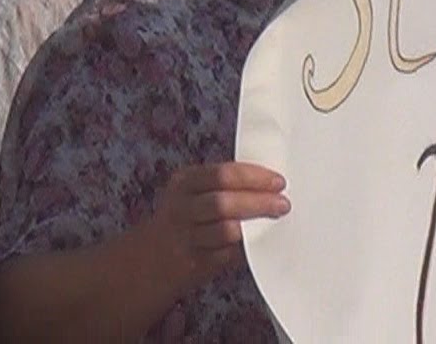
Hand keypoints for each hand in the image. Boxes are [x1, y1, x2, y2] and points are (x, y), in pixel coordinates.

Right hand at [140, 161, 288, 289]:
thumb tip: (267, 183)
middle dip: (258, 202)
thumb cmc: (183, 219)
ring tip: (273, 221)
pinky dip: (246, 247)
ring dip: (255, 226)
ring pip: (226, 230)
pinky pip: (227, 253)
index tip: (277, 181)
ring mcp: (186, 236)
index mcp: (184, 182)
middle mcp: (182, 207)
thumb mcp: (193, 193)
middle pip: (223, 201)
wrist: (153, 258)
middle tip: (282, 203)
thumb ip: (222, 186)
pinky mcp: (195, 261)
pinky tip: (258, 242)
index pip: (221, 174)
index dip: (253, 177)